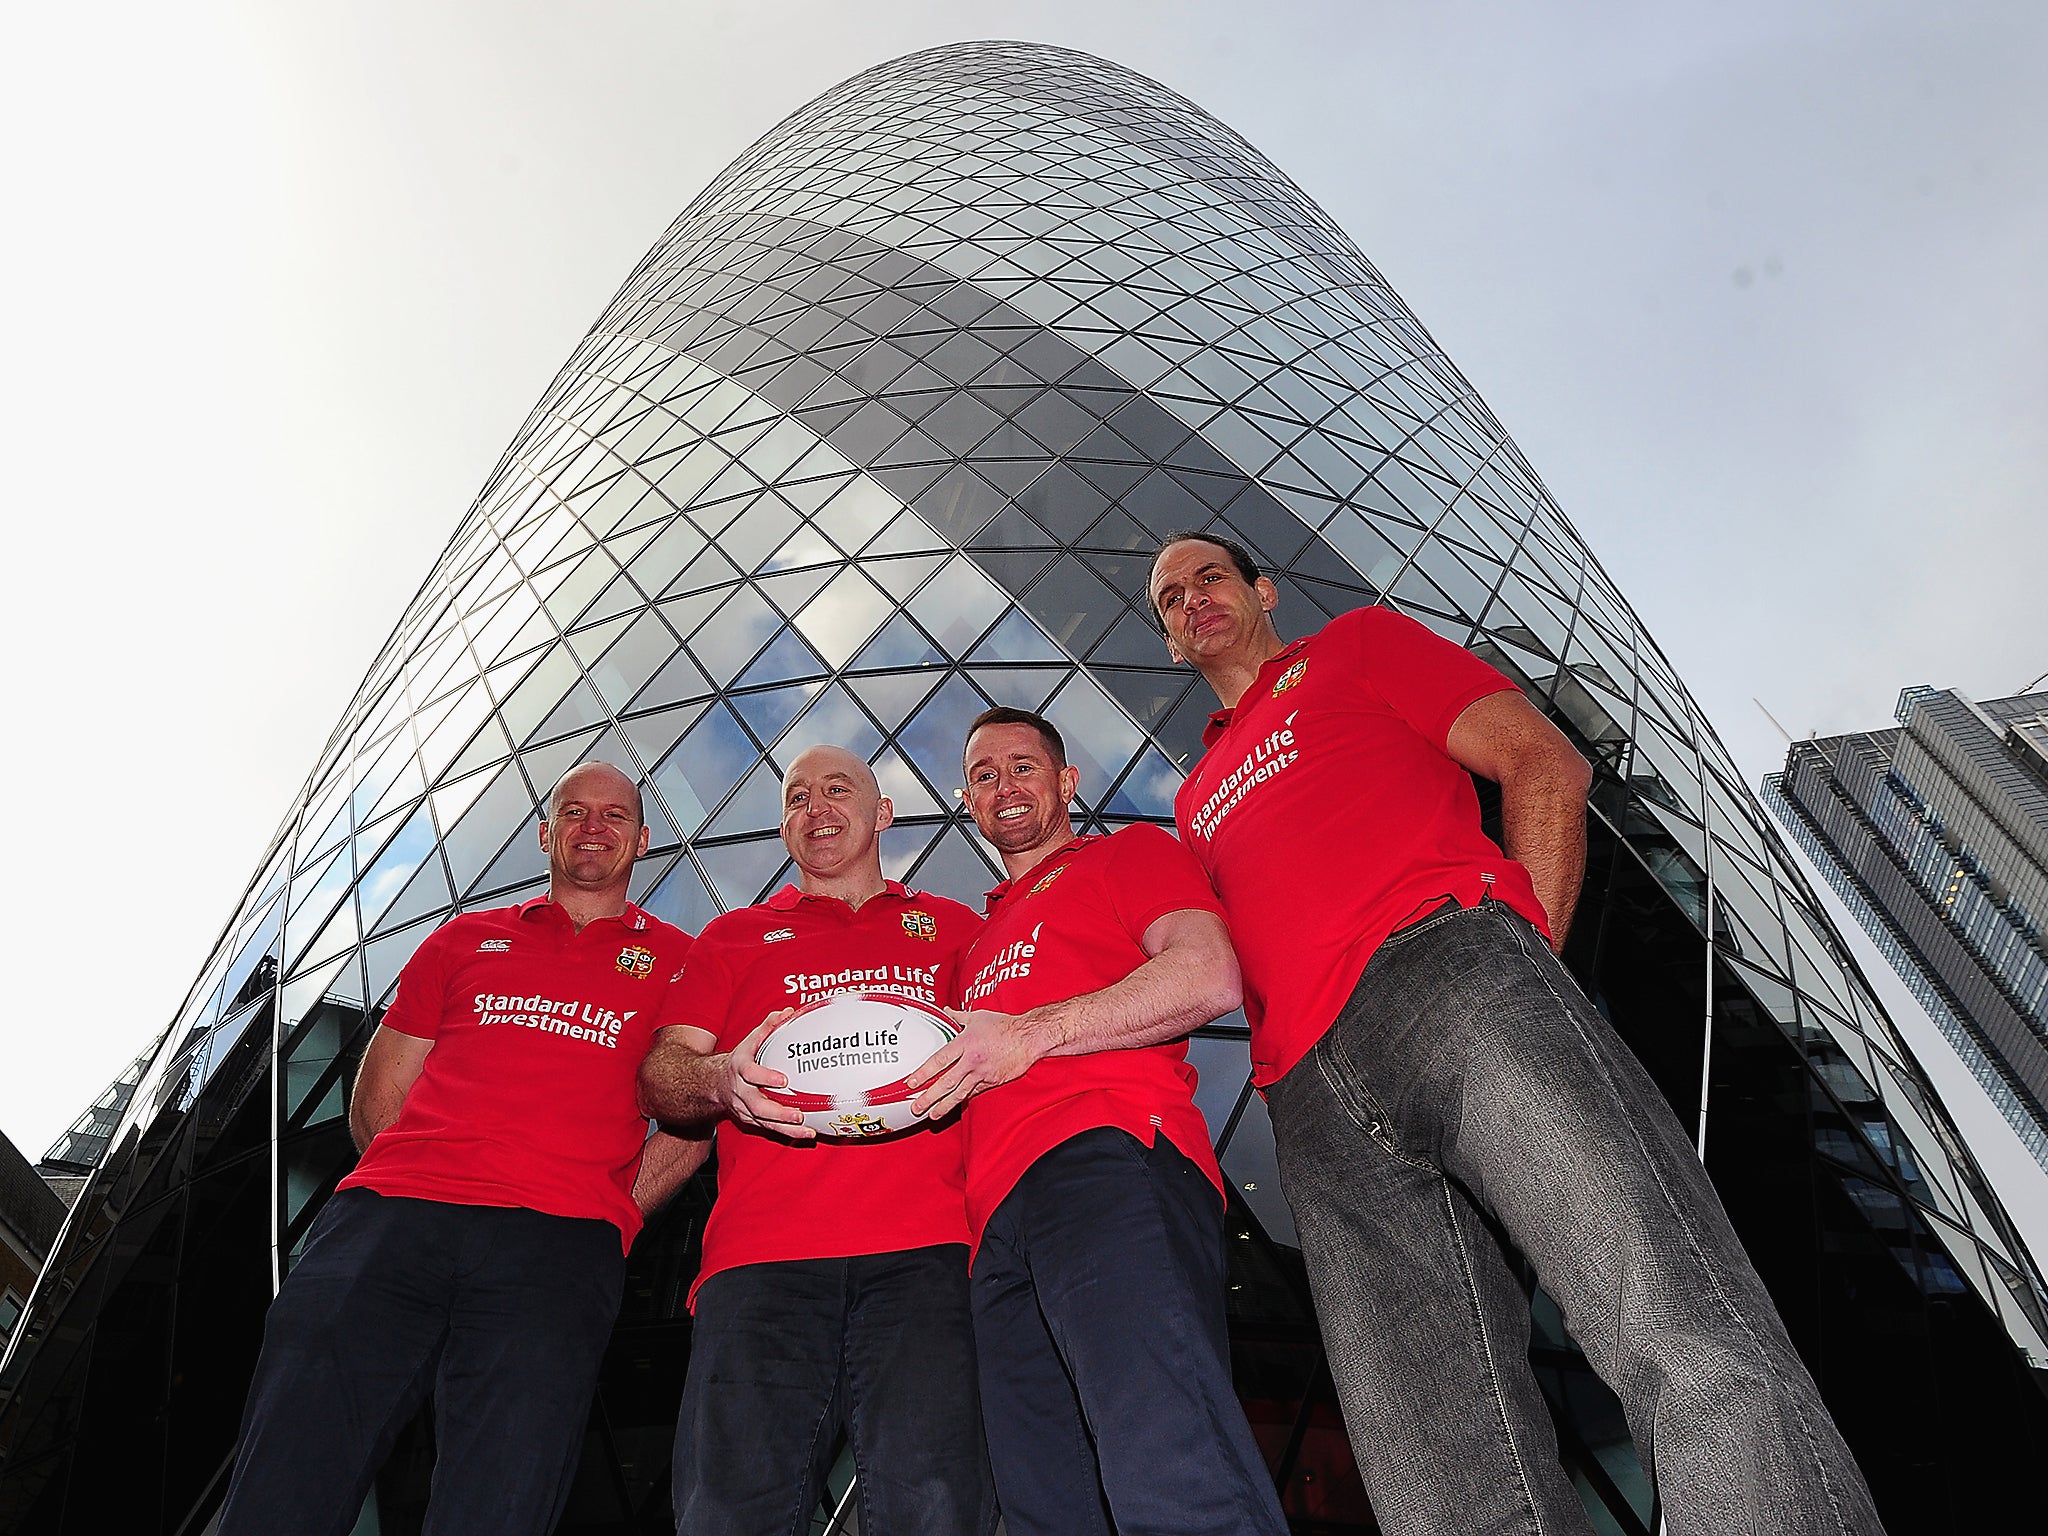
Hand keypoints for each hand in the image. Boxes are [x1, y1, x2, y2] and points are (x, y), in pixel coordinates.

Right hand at [719, 1010, 813, 1140]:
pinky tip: (806, 1134)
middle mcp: (741, 1091)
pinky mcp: (750, 1120)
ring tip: (807, 1131)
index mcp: (740, 1069)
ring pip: (764, 1122)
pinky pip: (769, 1129)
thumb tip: (788, 1013)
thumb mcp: (750, 1041)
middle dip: (778, 1112)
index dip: (765, 1077)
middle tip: (798, 1115)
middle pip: (757, 1106)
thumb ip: (768, 1026)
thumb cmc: (740, 1059)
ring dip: (786, 1129)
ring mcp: (744, 1108)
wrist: (713, 1082)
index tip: (784, 1080)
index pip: (750, 1073)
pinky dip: (787, 1133)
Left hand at [905, 1009, 1045, 1120]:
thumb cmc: (1005, 1026)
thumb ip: (959, 1016)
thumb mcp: (978, 1017)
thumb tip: (946, 1011)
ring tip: (932, 1114)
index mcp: (965, 1043)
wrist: (1028, 1037)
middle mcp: (971, 1061)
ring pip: (959, 1093)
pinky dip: (963, 1099)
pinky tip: (954, 1107)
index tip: (911, 1082)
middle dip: (929, 1096)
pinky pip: (975, 1092)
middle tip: (916, 1107)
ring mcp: (982, 1073)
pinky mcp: (992, 1081)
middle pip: (946, 1082)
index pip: (939, 1061)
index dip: (924, 1073)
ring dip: (944, 1105)